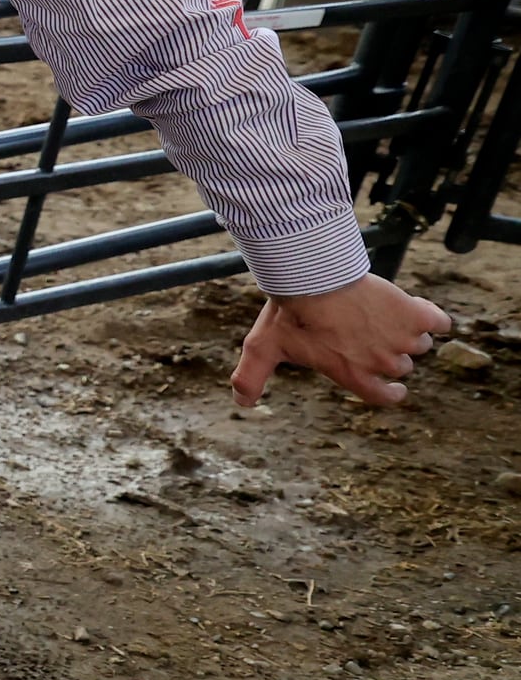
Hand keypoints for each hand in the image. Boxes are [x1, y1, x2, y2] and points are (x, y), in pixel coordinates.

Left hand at [230, 274, 450, 406]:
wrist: (312, 277)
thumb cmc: (288, 314)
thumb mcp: (263, 348)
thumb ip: (251, 377)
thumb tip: (240, 402)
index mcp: (352, 374)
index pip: (383, 397)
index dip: (392, 394)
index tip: (397, 389)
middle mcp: (381, 362)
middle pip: (402, 366)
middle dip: (392, 354)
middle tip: (373, 334)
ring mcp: (401, 339)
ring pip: (419, 344)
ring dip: (409, 333)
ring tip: (387, 317)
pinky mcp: (414, 313)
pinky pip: (439, 322)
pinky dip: (434, 318)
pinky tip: (422, 311)